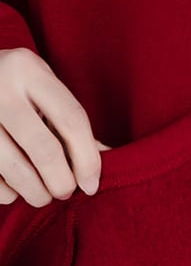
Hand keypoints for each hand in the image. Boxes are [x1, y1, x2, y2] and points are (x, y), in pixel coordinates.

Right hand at [0, 47, 111, 207]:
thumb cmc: (15, 87)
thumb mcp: (43, 90)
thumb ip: (72, 125)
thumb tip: (106, 165)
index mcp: (28, 70)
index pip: (71, 119)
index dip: (87, 158)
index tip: (91, 184)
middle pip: (42, 147)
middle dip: (60, 180)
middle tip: (65, 192)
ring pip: (12, 166)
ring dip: (34, 191)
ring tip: (43, 196)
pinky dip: (6, 192)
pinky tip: (13, 189)